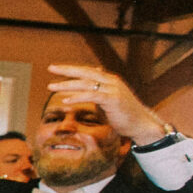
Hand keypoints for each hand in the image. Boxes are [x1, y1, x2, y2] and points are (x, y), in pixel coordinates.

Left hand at [45, 64, 167, 144]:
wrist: (141, 125)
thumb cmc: (123, 115)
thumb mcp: (107, 101)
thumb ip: (97, 93)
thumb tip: (85, 89)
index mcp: (109, 80)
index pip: (87, 71)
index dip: (71, 69)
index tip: (55, 68)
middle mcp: (111, 81)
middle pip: (85, 72)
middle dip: (66, 70)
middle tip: (50, 68)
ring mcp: (113, 89)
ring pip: (86, 84)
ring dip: (67, 85)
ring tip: (51, 87)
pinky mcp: (113, 99)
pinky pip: (91, 96)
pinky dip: (77, 97)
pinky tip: (65, 100)